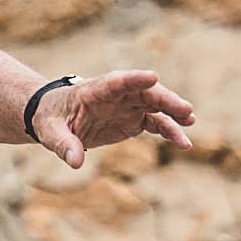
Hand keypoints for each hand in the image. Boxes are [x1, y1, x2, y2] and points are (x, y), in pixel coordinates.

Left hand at [32, 70, 196, 168]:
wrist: (57, 118)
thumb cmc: (51, 119)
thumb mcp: (50, 132)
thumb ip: (64, 145)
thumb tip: (76, 162)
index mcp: (95, 90)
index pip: (117, 81)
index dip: (135, 79)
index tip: (153, 77)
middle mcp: (117, 94)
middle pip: (145, 92)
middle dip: (165, 99)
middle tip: (185, 110)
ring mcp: (128, 105)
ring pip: (156, 106)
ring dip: (173, 113)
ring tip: (190, 123)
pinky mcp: (134, 119)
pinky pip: (156, 123)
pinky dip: (170, 131)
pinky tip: (183, 143)